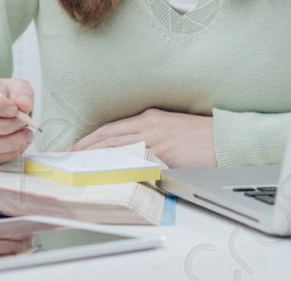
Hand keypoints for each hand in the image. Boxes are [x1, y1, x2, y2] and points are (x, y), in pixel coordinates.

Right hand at [0, 75, 34, 165]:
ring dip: (8, 142)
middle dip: (3, 127)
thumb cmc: (7, 97)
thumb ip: (22, 94)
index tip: (14, 109)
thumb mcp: (18, 87)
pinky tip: (18, 144)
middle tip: (22, 123)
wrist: (6, 112)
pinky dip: (6, 154)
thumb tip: (23, 105)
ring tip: (25, 134)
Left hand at [70, 108, 217, 167]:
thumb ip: (149, 138)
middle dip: (83, 148)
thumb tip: (128, 154)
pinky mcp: (163, 150)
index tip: (74, 148)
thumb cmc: (200, 138)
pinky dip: (116, 164)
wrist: (225, 139)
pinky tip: (104, 171)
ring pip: (115, 146)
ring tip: (76, 166)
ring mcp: (154, 137)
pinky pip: (133, 159)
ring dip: (93, 156)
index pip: (110, 129)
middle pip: (107, 137)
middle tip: (65, 159)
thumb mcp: (170, 130)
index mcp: (148, 117)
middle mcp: (147, 124)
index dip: (89, 139)